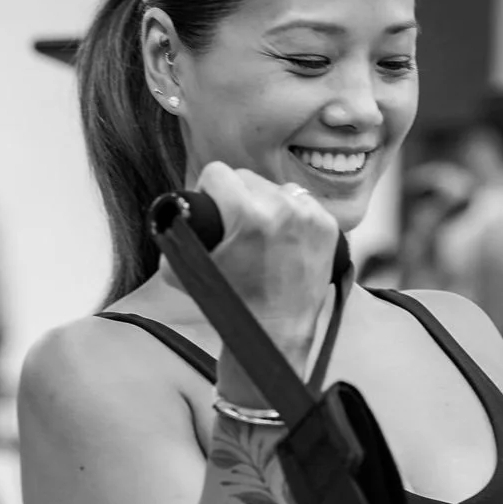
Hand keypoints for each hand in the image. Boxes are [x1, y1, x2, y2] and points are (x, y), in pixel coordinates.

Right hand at [191, 162, 339, 361]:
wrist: (275, 331)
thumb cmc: (230, 303)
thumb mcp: (182, 269)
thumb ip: (175, 234)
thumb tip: (174, 213)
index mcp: (247, 213)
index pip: (217, 172)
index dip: (208, 190)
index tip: (212, 209)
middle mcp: (282, 208)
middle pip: (248, 177)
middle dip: (238, 197)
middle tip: (237, 226)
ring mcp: (310, 216)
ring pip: (277, 188)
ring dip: (267, 203)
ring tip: (263, 233)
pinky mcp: (328, 226)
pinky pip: (303, 203)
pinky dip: (293, 215)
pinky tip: (286, 237)